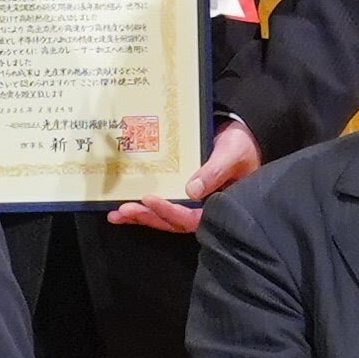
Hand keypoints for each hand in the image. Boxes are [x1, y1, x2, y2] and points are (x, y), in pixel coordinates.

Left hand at [108, 118, 263, 233]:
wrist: (241, 135)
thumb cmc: (241, 145)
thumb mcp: (231, 154)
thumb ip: (215, 171)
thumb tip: (192, 190)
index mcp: (219, 205)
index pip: (192, 217)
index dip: (170, 212)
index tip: (150, 200)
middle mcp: (202, 209)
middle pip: (172, 222)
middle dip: (148, 217)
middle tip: (124, 211)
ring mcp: (191, 203)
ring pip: (163, 217)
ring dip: (140, 216)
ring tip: (116, 214)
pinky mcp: (181, 194)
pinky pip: (161, 205)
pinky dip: (142, 208)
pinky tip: (121, 209)